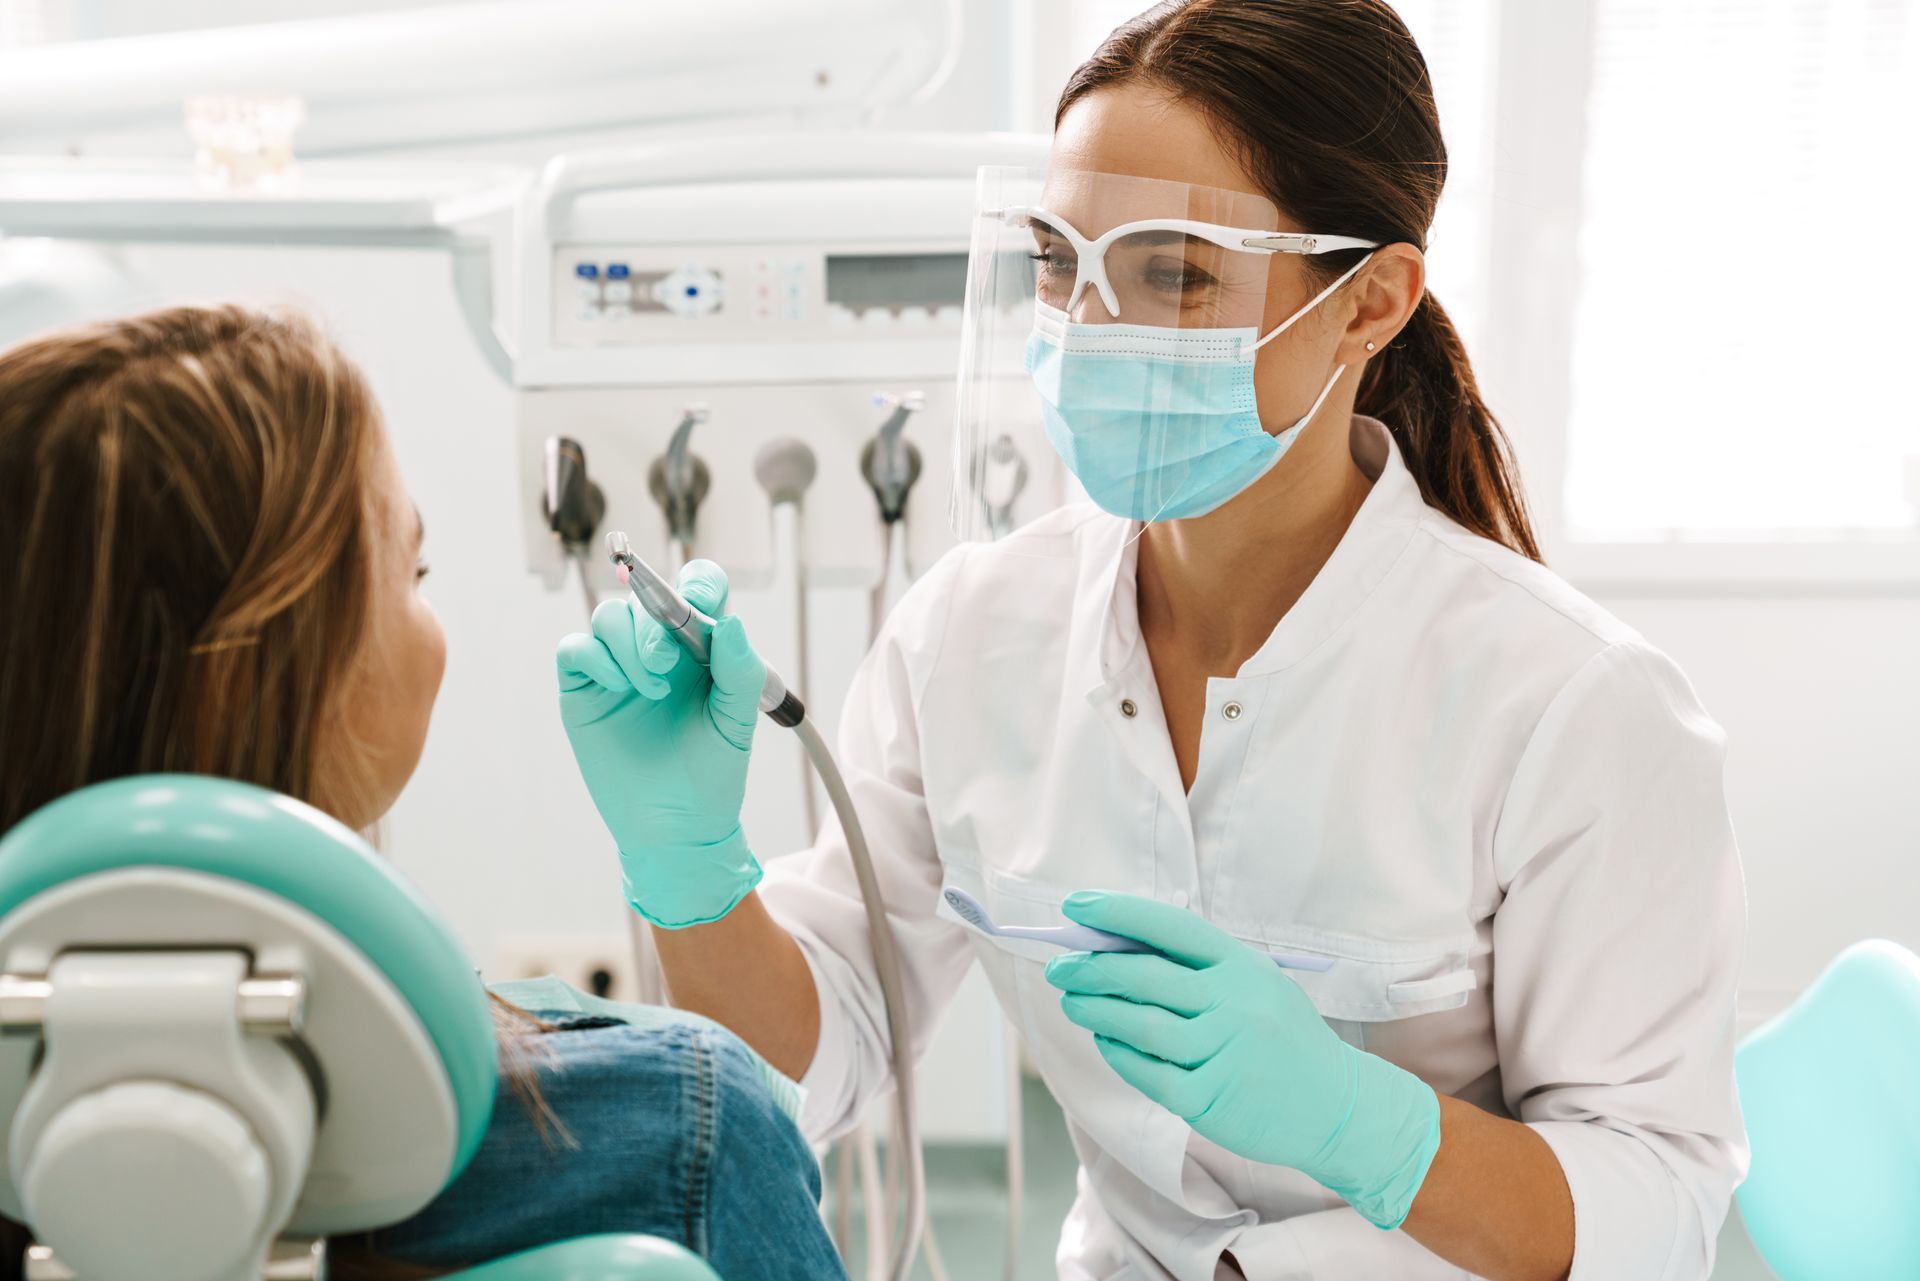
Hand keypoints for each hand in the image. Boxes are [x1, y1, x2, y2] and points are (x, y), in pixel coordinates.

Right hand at [555, 560, 766, 928]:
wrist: (677, 828)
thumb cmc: (712, 775)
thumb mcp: (736, 722)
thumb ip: (739, 671)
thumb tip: (731, 623)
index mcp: (700, 648)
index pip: (696, 589)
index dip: (696, 584)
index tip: (697, 605)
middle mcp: (657, 649)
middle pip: (645, 598)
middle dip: (654, 623)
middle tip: (664, 664)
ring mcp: (618, 668)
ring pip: (609, 617)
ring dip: (627, 643)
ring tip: (650, 689)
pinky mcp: (584, 691)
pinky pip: (575, 649)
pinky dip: (595, 657)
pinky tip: (619, 687)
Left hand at [1044, 891, 1440, 1228]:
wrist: (1337, 1106)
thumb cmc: (1283, 1038)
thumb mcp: (1256, 986)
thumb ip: (1200, 969)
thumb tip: (1118, 949)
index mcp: (1242, 966)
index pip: (1170, 927)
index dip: (1118, 912)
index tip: (1076, 906)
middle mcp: (1233, 1003)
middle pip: (1144, 976)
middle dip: (1092, 967)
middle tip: (1060, 966)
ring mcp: (1223, 1051)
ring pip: (1140, 1024)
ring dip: (1096, 1010)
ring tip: (1072, 1002)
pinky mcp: (1210, 1097)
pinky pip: (1148, 1071)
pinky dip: (1119, 1054)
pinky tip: (1104, 1040)